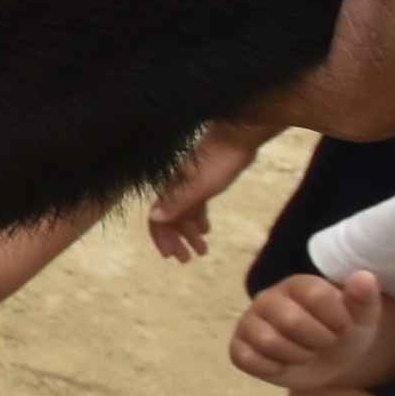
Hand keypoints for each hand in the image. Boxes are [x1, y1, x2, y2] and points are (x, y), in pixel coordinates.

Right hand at [145, 117, 269, 262]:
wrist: (239, 135)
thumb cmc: (220, 160)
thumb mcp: (200, 186)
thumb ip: (177, 202)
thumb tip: (154, 218)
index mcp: (172, 189)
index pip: (158, 218)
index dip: (162, 238)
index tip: (171, 256)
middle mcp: (176, 188)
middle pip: (170, 219)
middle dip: (177, 241)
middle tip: (188, 259)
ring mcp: (190, 184)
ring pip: (185, 214)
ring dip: (190, 234)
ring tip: (203, 251)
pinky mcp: (203, 181)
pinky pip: (196, 205)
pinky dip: (199, 220)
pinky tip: (207, 230)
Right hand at [228, 270, 394, 389]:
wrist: (328, 360)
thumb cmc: (342, 331)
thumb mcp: (362, 316)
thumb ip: (365, 297)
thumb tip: (364, 277)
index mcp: (298, 284)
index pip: (317, 296)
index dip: (337, 319)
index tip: (343, 325)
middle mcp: (269, 298)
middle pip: (291, 321)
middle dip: (318, 341)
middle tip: (324, 342)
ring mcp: (250, 322)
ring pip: (269, 342)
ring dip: (298, 356)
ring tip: (305, 353)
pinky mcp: (238, 347)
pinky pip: (248, 359)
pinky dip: (273, 369)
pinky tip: (284, 364)